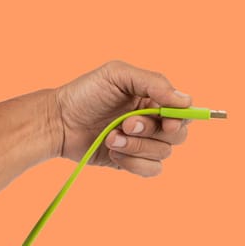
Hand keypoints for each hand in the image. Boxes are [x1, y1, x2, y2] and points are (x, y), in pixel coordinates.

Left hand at [54, 60, 191, 176]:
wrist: (58, 121)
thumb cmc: (86, 93)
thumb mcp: (119, 75)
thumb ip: (154, 83)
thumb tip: (186, 101)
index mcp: (154, 98)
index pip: (184, 111)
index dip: (181, 118)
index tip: (167, 121)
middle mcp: (153, 121)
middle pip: (178, 135)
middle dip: (151, 132)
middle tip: (126, 123)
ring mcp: (143, 143)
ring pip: (163, 154)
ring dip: (136, 146)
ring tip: (110, 136)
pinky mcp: (132, 162)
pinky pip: (151, 170)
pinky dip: (134, 163)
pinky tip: (113, 151)